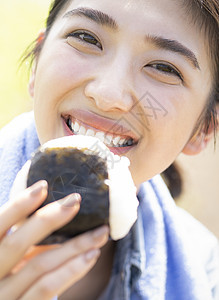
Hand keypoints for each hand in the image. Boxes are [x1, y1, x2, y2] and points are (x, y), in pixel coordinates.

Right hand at [0, 181, 108, 299]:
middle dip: (48, 219)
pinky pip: (46, 288)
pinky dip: (71, 270)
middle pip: (17, 242)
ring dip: (74, 246)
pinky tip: (91, 255)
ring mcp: (4, 295)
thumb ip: (26, 239)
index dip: (18, 205)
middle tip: (75, 200)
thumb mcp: (12, 256)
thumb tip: (61, 210)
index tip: (43, 186)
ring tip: (99, 232)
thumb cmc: (12, 276)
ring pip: (39, 264)